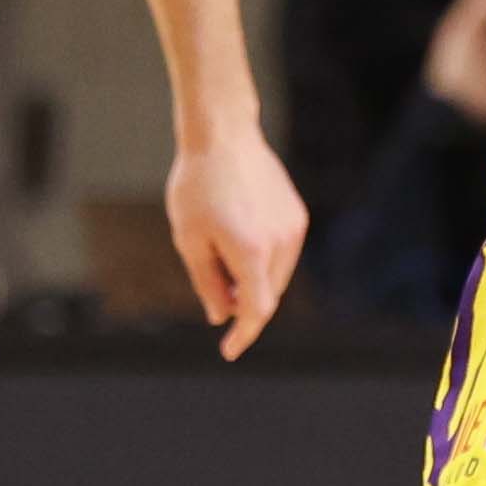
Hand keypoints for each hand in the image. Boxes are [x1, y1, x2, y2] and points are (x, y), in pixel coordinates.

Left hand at [166, 125, 306, 357]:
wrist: (223, 135)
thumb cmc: (197, 185)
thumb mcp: (189, 239)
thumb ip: (207, 282)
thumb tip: (221, 316)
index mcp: (251, 252)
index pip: (256, 311)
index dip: (243, 335)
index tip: (228, 351)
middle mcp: (280, 243)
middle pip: (267, 295)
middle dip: (243, 304)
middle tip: (217, 293)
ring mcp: (292, 228)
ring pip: (277, 276)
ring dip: (254, 282)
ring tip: (223, 258)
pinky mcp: (296, 215)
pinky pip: (283, 253)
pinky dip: (264, 261)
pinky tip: (239, 238)